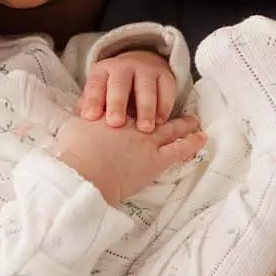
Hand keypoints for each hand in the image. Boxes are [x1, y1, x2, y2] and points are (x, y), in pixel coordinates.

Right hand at [54, 112, 204, 204]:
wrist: (85, 172)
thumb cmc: (75, 152)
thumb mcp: (75, 126)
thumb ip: (83, 116)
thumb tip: (82, 110)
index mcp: (115, 115)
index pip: (129, 107)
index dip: (138, 105)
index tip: (143, 104)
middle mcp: (134, 124)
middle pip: (152, 113)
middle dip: (162, 109)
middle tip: (175, 105)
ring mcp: (148, 142)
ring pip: (170, 129)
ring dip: (183, 124)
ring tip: (194, 120)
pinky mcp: (156, 161)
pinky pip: (179, 150)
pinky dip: (191, 143)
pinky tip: (201, 138)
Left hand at [78, 49, 177, 130]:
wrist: (140, 66)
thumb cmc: (112, 92)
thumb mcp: (99, 95)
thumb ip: (90, 108)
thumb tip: (79, 124)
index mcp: (102, 72)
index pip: (95, 85)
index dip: (92, 100)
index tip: (90, 117)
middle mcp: (123, 67)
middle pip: (119, 84)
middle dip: (117, 104)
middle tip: (116, 124)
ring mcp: (145, 69)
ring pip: (145, 88)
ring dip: (145, 109)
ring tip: (145, 129)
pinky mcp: (165, 75)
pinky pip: (166, 90)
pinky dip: (164, 106)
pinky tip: (160, 121)